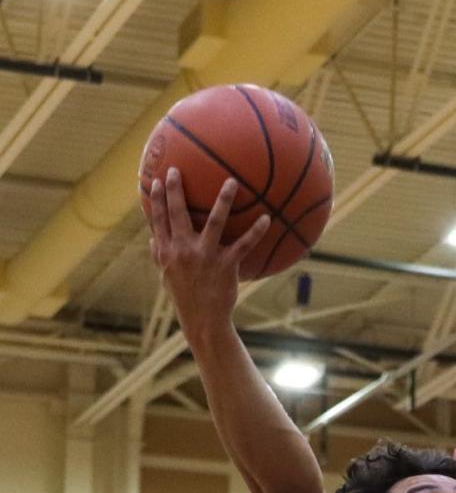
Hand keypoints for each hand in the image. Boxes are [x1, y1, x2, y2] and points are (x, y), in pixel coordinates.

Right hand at [149, 169, 269, 340]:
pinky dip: (256, 231)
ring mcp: (205, 257)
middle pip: (178, 214)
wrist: (204, 322)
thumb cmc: (186, 299)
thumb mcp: (166, 279)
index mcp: (167, 253)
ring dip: (223, 199)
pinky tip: (267, 218)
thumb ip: (159, 257)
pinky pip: (244, 244)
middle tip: (178, 170)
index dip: (156, 199)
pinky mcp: (226, 265)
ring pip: (215, 221)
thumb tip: (151, 240)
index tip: (157, 180)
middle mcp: (183, 251)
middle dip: (176, 190)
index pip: (158, 221)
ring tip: (231, 182)